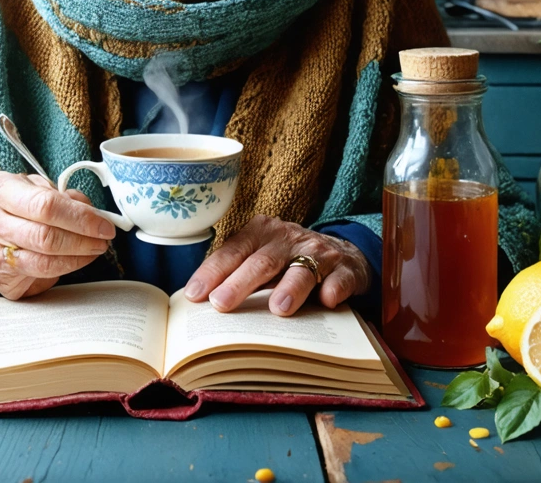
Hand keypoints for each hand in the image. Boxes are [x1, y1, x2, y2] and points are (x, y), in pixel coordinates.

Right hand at [0, 171, 115, 299]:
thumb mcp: (37, 186)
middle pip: (44, 235)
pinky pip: (39, 275)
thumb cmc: (18, 202)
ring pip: (43, 260)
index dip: (79, 217)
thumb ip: (63, 196)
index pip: (45, 205)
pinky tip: (78, 259)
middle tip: (103, 238)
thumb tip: (93, 213)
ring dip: (78, 256)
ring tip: (95, 248)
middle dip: (82, 239)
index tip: (103, 224)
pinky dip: (65, 267)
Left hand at [182, 214, 370, 316]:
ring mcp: (319, 253)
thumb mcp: (262, 257)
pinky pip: (340, 278)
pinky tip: (328, 301)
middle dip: (240, 283)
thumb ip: (237, 272)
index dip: (213, 272)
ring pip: (302, 269)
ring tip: (278, 308)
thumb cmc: (289, 260)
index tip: (194, 295)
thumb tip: (198, 301)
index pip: (233, 251)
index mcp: (262, 232)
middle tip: (221, 304)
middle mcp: (288, 238)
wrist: (343, 253)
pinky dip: (334, 288)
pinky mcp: (345, 269)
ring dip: (290, 287)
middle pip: (262, 261)